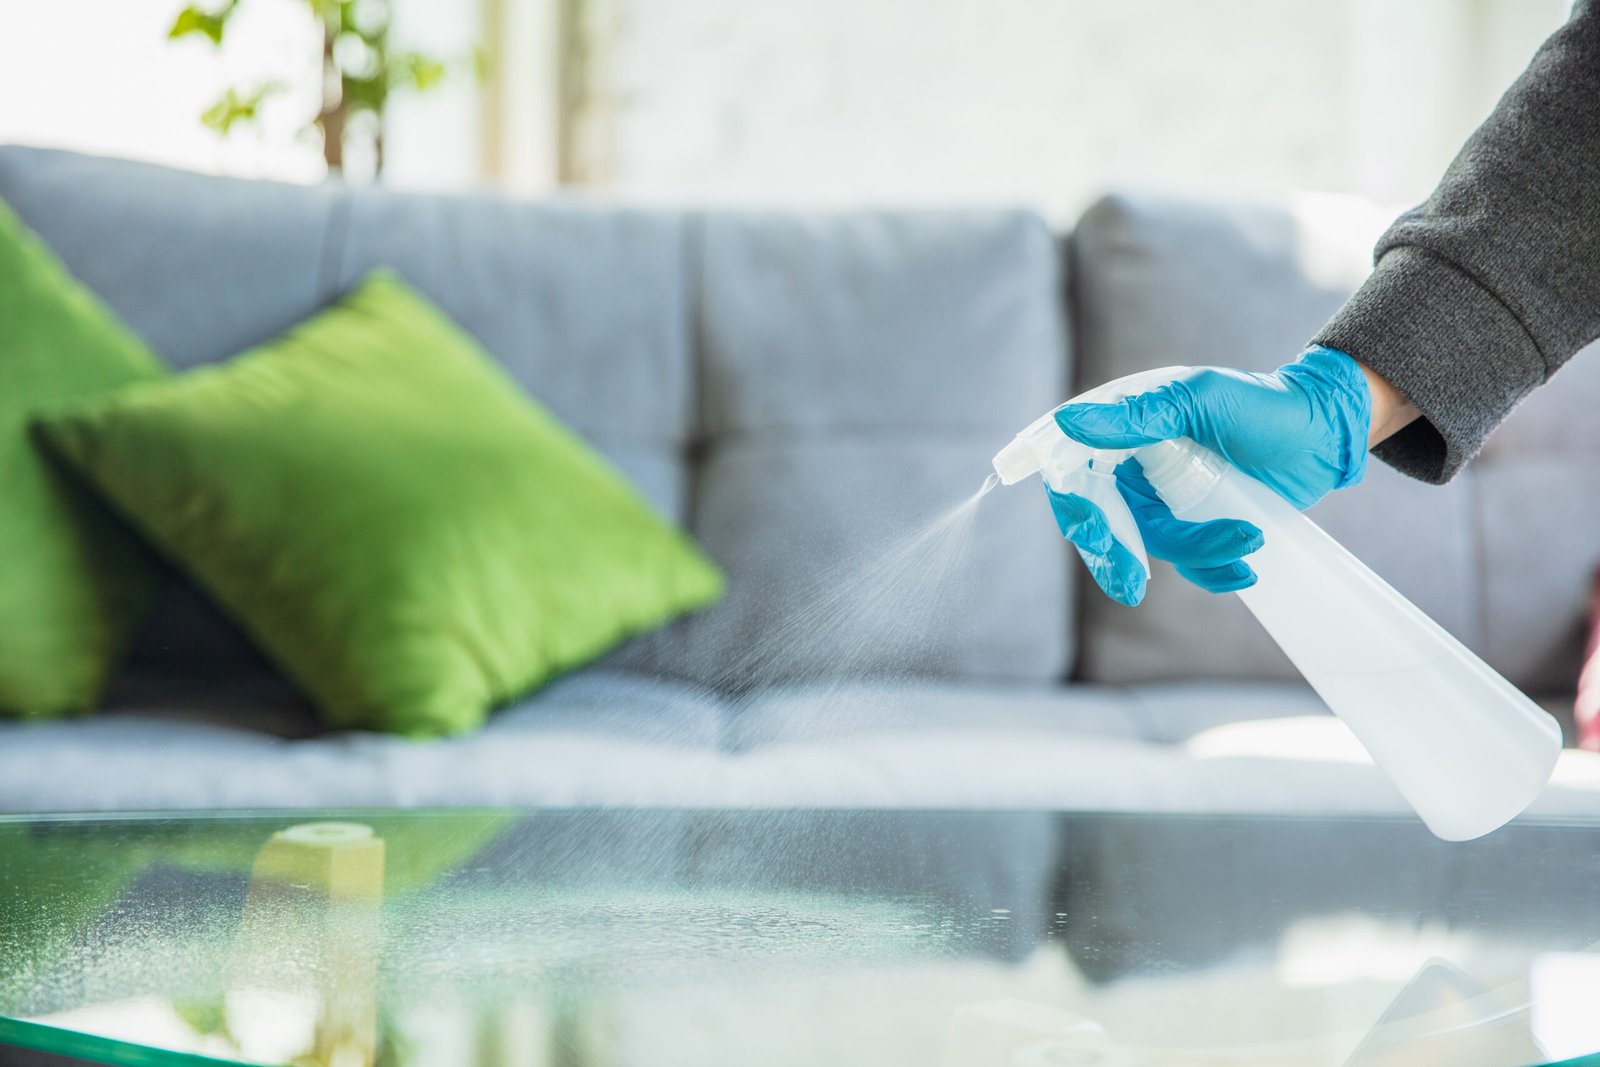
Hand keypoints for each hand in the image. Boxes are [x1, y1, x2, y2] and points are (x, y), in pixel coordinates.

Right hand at [1046, 346, 1373, 602]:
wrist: (1323, 431)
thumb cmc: (1261, 402)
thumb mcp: (1198, 401)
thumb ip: (1138, 415)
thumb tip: (1070, 422)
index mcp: (1122, 431)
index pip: (1074, 473)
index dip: (1074, 506)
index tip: (1095, 534)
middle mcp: (1134, 469)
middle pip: (1104, 522)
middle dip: (1116, 556)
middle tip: (1131, 585)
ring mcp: (1164, 500)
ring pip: (1153, 545)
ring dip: (1195, 552)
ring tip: (1248, 538)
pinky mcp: (1196, 526)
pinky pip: (1188, 563)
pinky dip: (1213, 571)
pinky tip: (1246, 569)